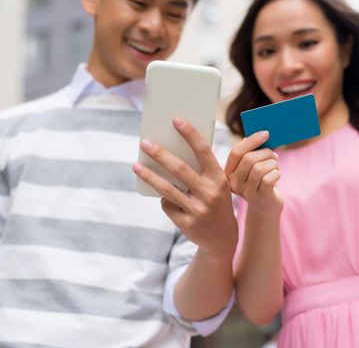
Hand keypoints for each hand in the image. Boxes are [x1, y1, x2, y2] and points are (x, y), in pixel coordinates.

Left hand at [133, 117, 236, 260]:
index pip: (204, 152)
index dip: (190, 135)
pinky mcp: (187, 224)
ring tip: (136, 166)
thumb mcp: (218, 186)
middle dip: (160, 154)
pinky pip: (167, 206)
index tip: (176, 120)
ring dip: (149, 176)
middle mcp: (210, 193)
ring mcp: (198, 210)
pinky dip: (164, 200)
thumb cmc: (217, 203)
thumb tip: (171, 151)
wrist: (223, 239)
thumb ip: (202, 171)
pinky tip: (165, 198)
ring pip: (167, 189)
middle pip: (179, 169)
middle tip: (145, 143)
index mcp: (219, 179)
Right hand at [225, 131, 282, 215]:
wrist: (266, 208)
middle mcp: (234, 183)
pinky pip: (269, 178)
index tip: (266, 133)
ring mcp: (246, 192)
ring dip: (273, 164)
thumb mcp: (252, 168)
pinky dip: (277, 173)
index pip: (236, 153)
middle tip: (274, 155)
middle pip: (249, 159)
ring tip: (275, 167)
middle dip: (266, 153)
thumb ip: (251, 153)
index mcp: (228, 172)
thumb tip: (257, 135)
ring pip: (260, 168)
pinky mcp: (259, 198)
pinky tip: (277, 176)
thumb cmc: (260, 182)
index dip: (251, 141)